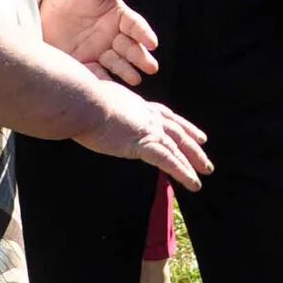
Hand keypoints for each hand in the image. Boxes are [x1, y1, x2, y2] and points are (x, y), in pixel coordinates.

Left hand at [40, 0, 158, 84]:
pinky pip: (94, 72)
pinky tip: (108, 87)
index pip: (136, 26)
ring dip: (127, 71)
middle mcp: (112, 36)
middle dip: (141, 58)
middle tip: (151, 67)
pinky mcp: (82, 61)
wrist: (41, 2)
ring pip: (116, 63)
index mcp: (119, 17)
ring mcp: (98, 50)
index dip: (144, 34)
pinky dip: (102, 79)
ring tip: (136, 80)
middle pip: (130, 48)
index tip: (152, 43)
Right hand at [77, 88, 212, 189]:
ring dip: (192, 160)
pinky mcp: (143, 144)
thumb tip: (89, 110)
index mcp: (137, 105)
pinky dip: (183, 173)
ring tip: (205, 171)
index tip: (193, 132)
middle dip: (192, 142)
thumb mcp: (94, 99)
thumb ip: (100, 107)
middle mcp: (147, 116)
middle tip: (204, 151)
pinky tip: (194, 184)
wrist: (80, 102)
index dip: (180, 124)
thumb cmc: (78, 100)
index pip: (164, 115)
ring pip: (177, 147)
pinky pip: (169, 162)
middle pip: (176, 130)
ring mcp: (147, 129)